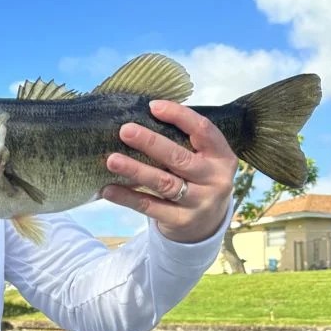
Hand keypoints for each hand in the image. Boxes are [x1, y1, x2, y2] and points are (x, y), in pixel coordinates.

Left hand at [101, 100, 237, 243]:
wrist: (207, 225)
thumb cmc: (197, 179)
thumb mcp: (202, 159)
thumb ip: (182, 141)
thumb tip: (142, 114)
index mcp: (222, 157)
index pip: (203, 130)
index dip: (179, 116)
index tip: (153, 106)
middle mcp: (214, 179)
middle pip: (180, 158)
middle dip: (151, 142)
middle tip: (125, 130)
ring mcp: (199, 202)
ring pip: (164, 183)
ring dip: (136, 170)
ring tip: (112, 160)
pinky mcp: (181, 221)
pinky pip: (150, 207)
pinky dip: (128, 197)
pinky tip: (109, 189)